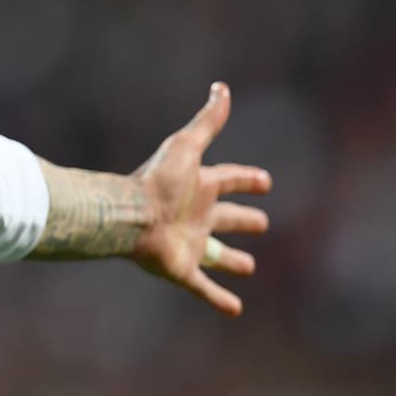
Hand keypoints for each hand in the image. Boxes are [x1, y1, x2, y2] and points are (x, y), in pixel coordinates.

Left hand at [131, 82, 271, 316]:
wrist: (130, 215)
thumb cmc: (157, 180)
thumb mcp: (186, 146)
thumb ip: (206, 121)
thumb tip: (221, 87)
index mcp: (198, 186)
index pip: (228, 179)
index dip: (246, 179)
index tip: (265, 180)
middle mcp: (195, 214)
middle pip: (225, 217)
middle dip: (242, 219)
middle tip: (262, 221)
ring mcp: (189, 243)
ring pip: (216, 254)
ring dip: (232, 260)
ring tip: (249, 266)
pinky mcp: (182, 269)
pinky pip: (203, 287)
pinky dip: (219, 298)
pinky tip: (235, 308)